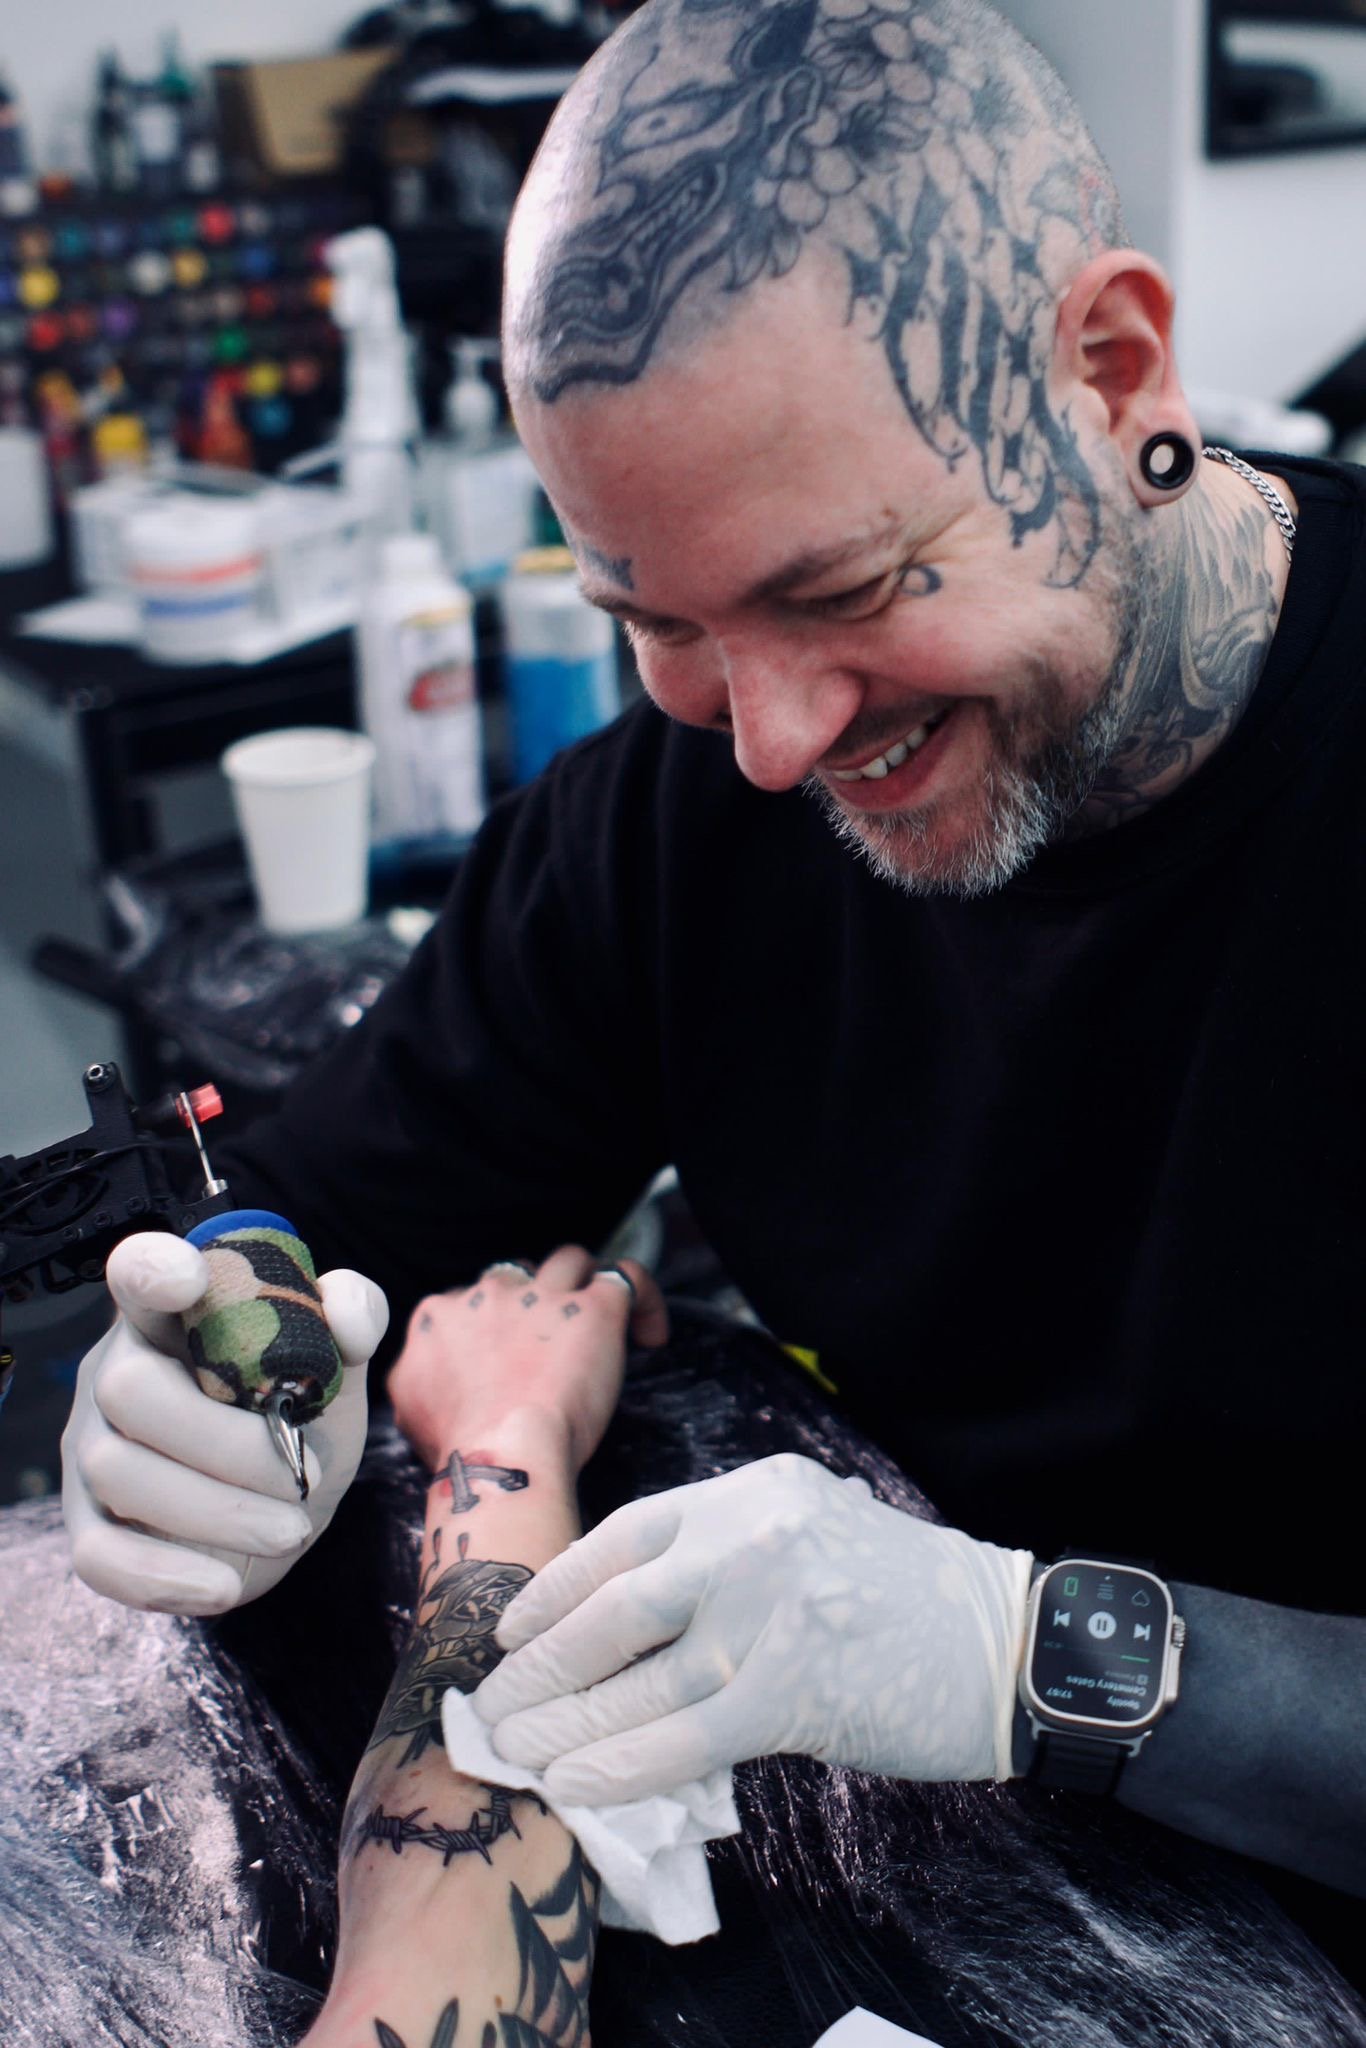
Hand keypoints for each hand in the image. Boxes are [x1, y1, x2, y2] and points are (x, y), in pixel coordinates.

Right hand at [62, 1230, 387, 1614]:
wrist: (286, 1507)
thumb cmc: (299, 1416)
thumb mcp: (338, 1365)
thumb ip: (355, 1317)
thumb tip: (346, 1313)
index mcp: (174, 1318)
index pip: (138, 1271)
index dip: (150, 1267)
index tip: (188, 1277)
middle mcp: (117, 1372)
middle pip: (132, 1389)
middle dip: (229, 1442)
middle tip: (306, 1476)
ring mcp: (94, 1449)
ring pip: (119, 1472)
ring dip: (216, 1512)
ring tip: (291, 1530)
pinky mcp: (90, 1525)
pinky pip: (98, 1556)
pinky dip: (163, 1576)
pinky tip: (223, 1587)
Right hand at [387, 1245, 668, 1475]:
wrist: (500, 1457)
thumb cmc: (461, 1449)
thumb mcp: (411, 1410)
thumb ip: (418, 1379)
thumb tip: (430, 1382)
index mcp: (439, 1316)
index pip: (469, 1300)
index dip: (492, 1326)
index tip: (508, 1357)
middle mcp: (488, 1294)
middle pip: (515, 1275)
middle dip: (532, 1301)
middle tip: (549, 1344)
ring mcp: (542, 1297)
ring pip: (569, 1261)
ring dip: (583, 1284)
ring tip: (598, 1318)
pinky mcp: (594, 1310)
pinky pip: (627, 1278)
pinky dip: (644, 1299)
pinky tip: (649, 1333)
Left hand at [472, 1453, 1032, 1803]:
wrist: (1014, 1645)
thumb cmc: (914, 1597)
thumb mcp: (820, 1527)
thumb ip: (737, 1550)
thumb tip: (642, 1609)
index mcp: (753, 1490)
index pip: (626, 1533)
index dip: (557, 1585)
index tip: (511, 1627)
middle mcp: (751, 1538)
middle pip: (613, 1605)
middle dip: (541, 1660)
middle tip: (492, 1700)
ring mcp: (768, 1613)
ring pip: (636, 1678)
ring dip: (563, 1721)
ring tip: (513, 1748)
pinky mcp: (791, 1693)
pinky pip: (681, 1739)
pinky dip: (617, 1766)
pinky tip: (573, 1783)